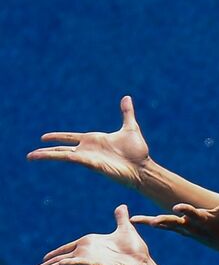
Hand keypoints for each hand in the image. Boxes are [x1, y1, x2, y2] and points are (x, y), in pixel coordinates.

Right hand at [28, 95, 152, 186]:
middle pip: (62, 148)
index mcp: (94, 140)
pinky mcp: (89, 163)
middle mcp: (88, 149)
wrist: (142, 167)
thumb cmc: (137, 152)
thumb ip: (126, 113)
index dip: (58, 137)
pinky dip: (56, 156)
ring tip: (30, 156)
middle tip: (31, 154)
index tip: (44, 137)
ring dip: (46, 155)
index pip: (70, 138)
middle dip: (47, 150)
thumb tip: (127, 98)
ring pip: (61, 154)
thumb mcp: (130, 127)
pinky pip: (69, 158)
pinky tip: (44, 156)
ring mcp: (87, 156)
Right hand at [32, 205, 153, 264]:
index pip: (68, 248)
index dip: (56, 253)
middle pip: (61, 258)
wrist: (143, 263)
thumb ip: (120, 218)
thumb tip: (122, 206)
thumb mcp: (125, 229)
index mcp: (90, 244)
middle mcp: (86, 252)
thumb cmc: (135, 250)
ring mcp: (89, 260)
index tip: (44, 258)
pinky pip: (78, 264)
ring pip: (64, 264)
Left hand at [129, 176, 218, 242]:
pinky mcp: (179, 230)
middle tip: (153, 221)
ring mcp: (184, 229)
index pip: (193, 213)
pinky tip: (134, 220)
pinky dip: (150, 223)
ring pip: (165, 225)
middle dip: (165, 221)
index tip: (177, 207)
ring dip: (151, 222)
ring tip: (135, 220)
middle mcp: (192, 225)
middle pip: (176, 222)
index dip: (186, 210)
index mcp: (203, 218)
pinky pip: (163, 226)